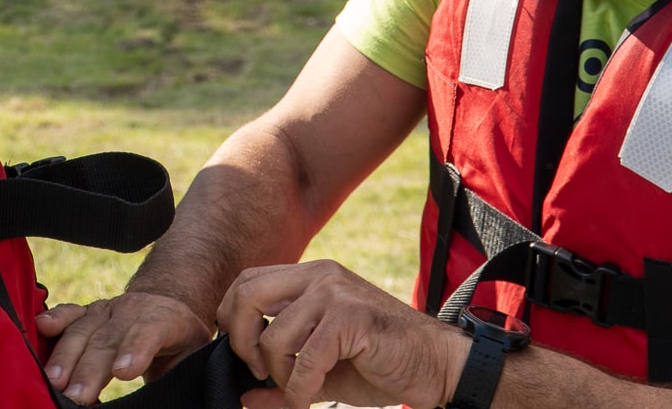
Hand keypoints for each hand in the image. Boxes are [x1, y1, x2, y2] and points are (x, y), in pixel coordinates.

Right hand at [34, 292, 212, 404]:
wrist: (168, 304)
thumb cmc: (181, 342)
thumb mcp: (193, 355)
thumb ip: (178, 372)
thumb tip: (164, 390)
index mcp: (166, 319)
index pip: (151, 330)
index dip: (136, 349)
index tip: (124, 373)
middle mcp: (133, 309)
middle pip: (109, 338)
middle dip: (90, 368)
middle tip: (78, 396)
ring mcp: (108, 309)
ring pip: (84, 330)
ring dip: (66, 357)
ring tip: (54, 381)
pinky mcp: (88, 312)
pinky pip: (69, 314)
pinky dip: (54, 321)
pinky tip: (41, 328)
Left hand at [218, 260, 464, 408]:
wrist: (439, 365)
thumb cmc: (383, 364)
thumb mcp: (324, 371)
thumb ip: (285, 377)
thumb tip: (246, 397)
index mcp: (312, 277)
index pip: (248, 281)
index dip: (232, 318)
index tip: (244, 356)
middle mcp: (321, 275)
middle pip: (248, 295)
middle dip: (241, 341)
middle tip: (258, 372)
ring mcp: (336, 292)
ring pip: (275, 335)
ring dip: (279, 375)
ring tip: (298, 390)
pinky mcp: (352, 317)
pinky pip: (306, 359)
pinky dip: (299, 390)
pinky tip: (306, 401)